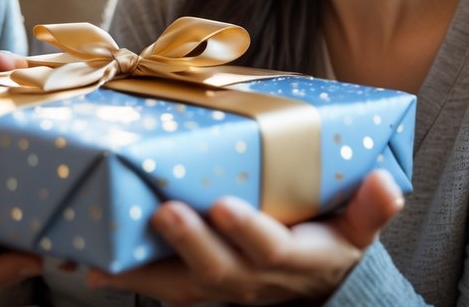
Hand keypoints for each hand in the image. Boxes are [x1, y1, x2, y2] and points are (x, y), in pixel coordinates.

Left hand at [86, 168, 404, 304]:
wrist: (309, 285)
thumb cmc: (328, 241)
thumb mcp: (357, 228)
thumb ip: (371, 208)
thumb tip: (386, 184)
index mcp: (290, 259)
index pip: (268, 248)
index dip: (246, 231)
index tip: (225, 207)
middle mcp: (248, 278)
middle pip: (215, 269)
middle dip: (188, 243)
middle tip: (163, 213)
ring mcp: (216, 285)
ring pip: (175, 284)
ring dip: (139, 271)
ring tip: (99, 255)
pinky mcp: (189, 283)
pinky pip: (153, 284)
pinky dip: (120, 274)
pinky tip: (82, 261)